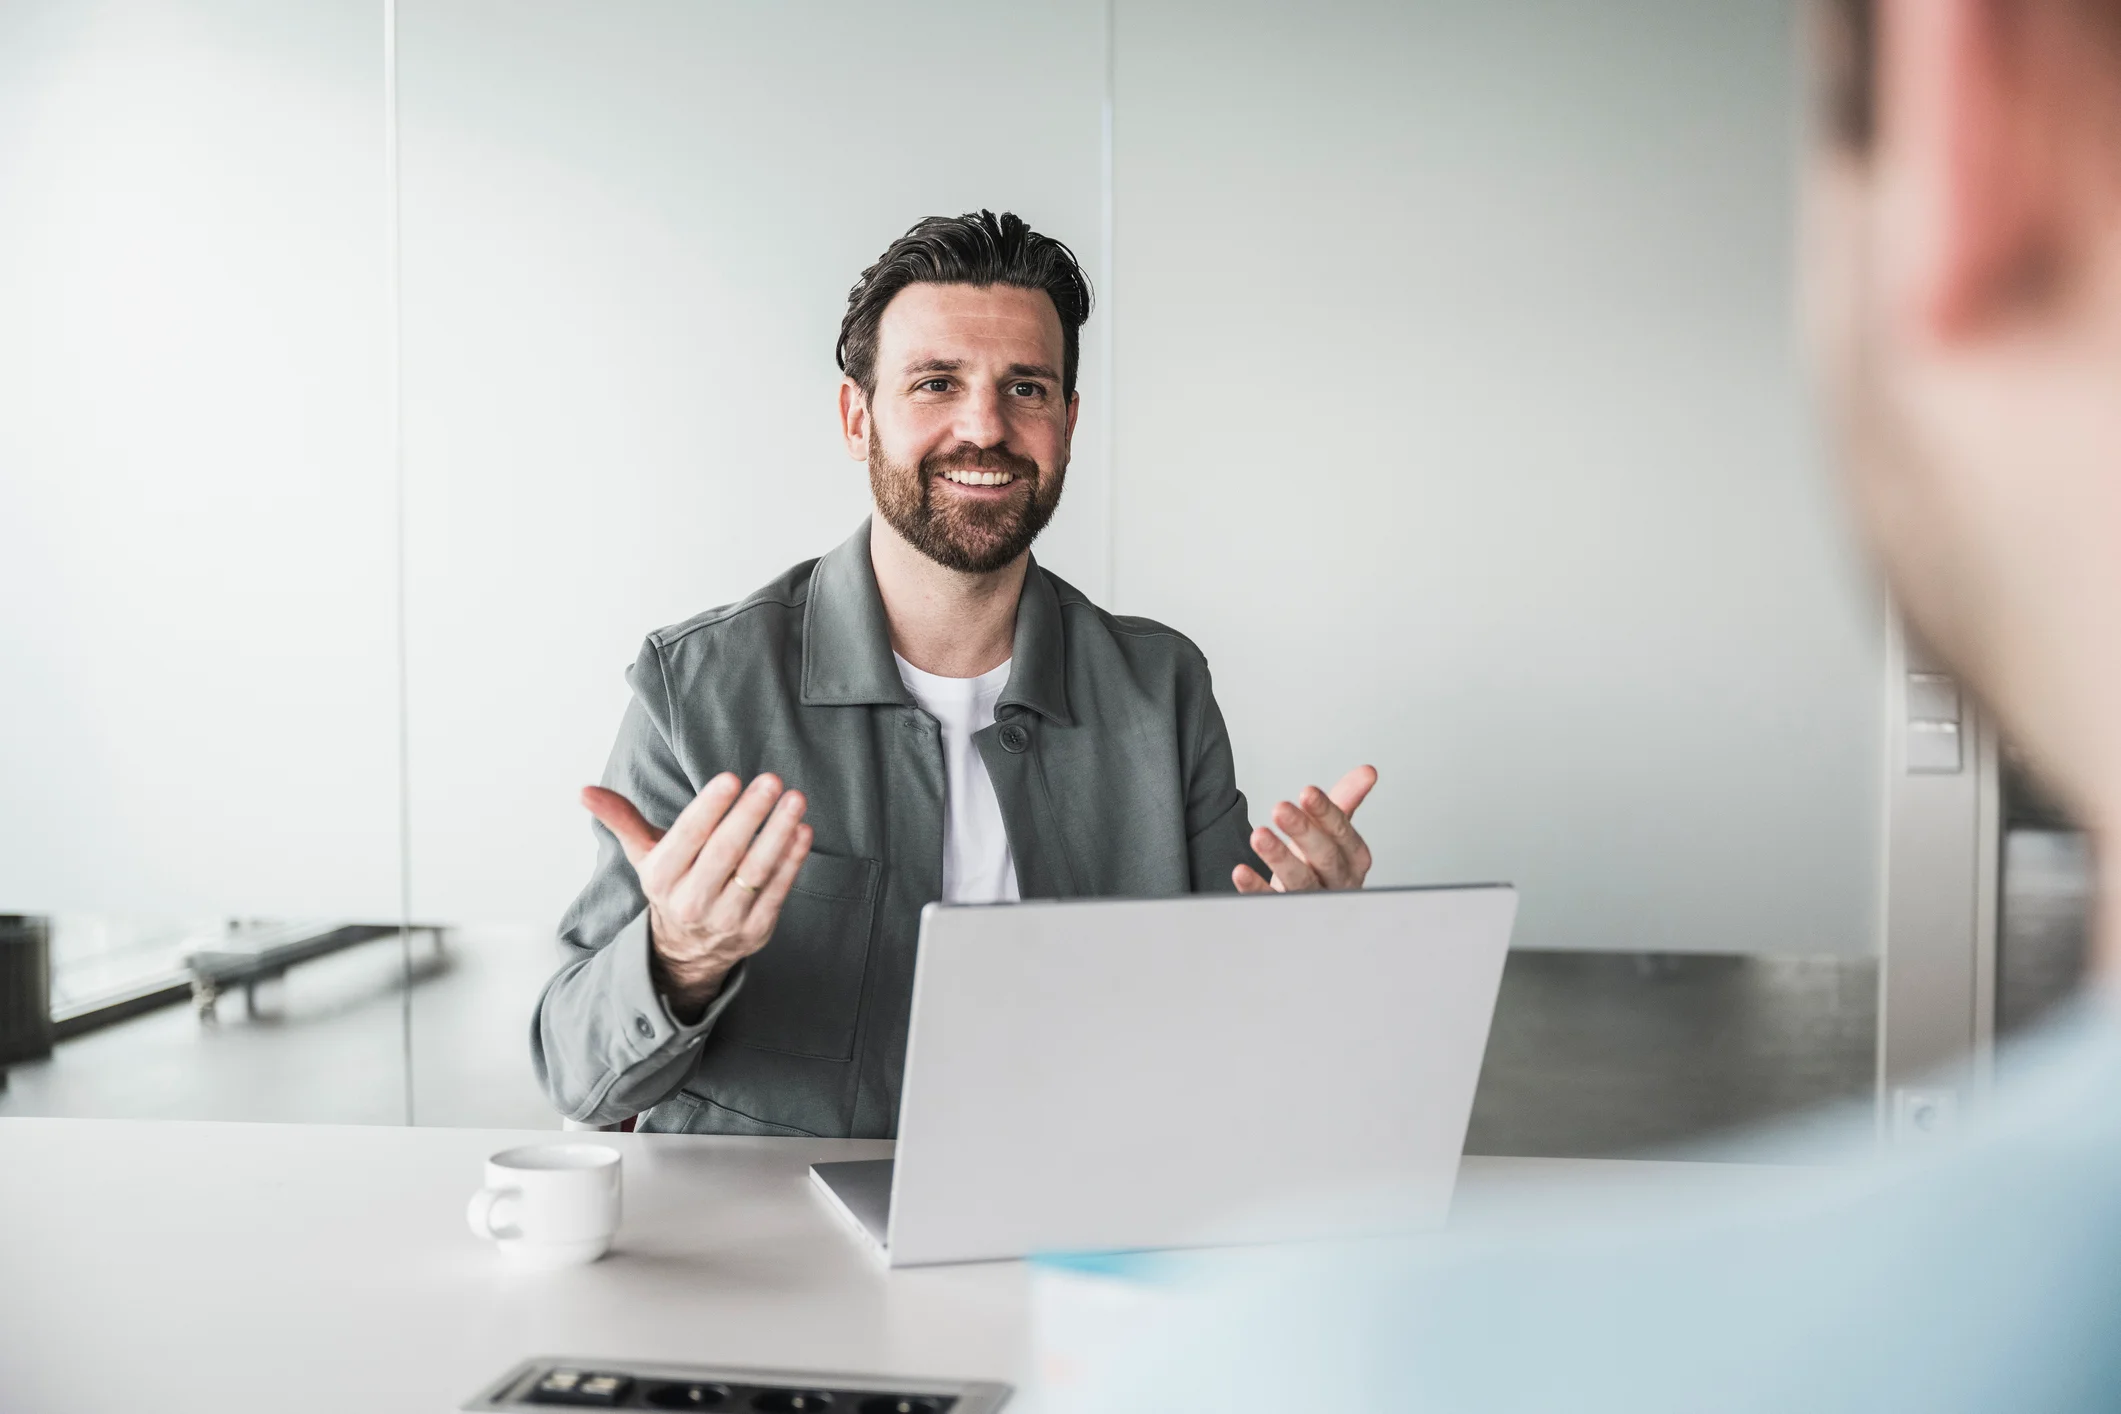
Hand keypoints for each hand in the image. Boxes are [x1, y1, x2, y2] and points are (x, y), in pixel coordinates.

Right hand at [581, 773, 812, 1021]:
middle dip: (749, 814)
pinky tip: (802, 831)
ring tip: (795, 799)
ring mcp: (726, 919)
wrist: (687, 951)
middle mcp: (691, 901)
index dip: (709, 809)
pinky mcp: (756, 930)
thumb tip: (584, 792)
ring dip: (778, 833)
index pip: (687, 839)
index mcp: (662, 878)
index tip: (730, 779)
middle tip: (770, 780)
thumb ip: (622, 820)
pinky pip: (778, 892)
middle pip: (725, 853)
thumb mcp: (644, 855)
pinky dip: (793, 861)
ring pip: (756, 872)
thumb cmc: (672, 885)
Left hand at [1233, 765, 1376, 893]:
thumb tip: (1368, 771)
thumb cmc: (1321, 864)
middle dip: (1303, 832)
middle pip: (1324, 856)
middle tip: (1280, 809)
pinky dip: (1256, 889)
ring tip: (1259, 836)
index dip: (1326, 812)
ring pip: (1300, 881)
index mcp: (1352, 858)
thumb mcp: (1333, 832)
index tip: (1307, 792)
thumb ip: (1346, 801)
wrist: (1309, 905)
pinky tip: (1241, 872)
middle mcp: (1337, 881)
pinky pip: (1271, 903)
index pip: (1342, 832)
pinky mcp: (1286, 914)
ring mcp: (1313, 901)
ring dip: (1279, 857)